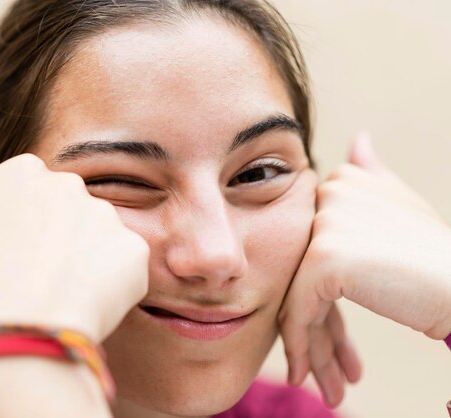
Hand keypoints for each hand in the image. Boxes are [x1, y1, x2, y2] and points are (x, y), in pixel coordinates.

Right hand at [0, 154, 149, 342]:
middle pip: (68, 207)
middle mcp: (69, 185)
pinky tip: (86, 302)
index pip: (31, 189)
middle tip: (39, 276)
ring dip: (86, 256)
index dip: (23, 224)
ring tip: (62, 293)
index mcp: (23, 173)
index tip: (15, 254)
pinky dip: (112, 282)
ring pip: (98, 235)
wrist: (16, 333)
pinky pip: (124, 263)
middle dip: (59, 234)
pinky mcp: (133, 249)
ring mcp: (106, 216)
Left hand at [278, 133, 450, 406]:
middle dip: (308, 322)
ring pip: (296, 294)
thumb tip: (356, 139)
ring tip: (313, 380)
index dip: (314, 292)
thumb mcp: (402, 206)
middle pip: (299, 270)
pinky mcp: (324, 257)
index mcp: (340, 180)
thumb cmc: (435, 253)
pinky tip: (306, 375)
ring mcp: (324, 224)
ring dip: (304, 344)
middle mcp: (326, 193)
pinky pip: (298, 309)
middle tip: (314, 367)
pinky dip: (300, 345)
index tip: (320, 332)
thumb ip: (373, 177)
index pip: (308, 246)